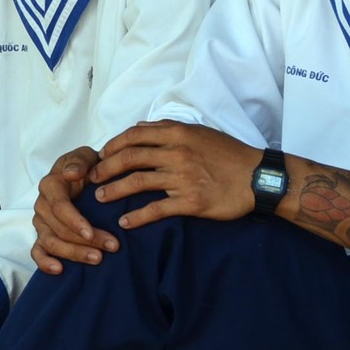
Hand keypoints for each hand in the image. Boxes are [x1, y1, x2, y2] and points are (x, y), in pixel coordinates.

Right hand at [31, 146, 116, 272]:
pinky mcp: (42, 235)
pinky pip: (37, 251)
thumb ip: (79, 161)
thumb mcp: (86, 156)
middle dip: (84, 240)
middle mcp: (42, 204)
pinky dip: (44, 262)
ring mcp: (41, 222)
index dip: (74, 221)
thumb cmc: (85, 166)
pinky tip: (59, 269)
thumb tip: (72, 174)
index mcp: (50, 185)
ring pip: (50, 242)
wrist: (81, 175)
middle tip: (111, 247)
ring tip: (97, 259)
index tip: (92, 232)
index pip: (59, 206)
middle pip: (58, 228)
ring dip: (73, 253)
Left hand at [87, 120, 261, 230]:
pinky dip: (137, 216)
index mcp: (177, 133)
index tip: (101, 155)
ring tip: (101, 197)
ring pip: (137, 183)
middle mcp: (176, 153)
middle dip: (106, 168)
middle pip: (130, 158)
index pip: (134, 136)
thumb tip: (140, 127)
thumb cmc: (229, 153)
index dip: (113, 146)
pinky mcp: (190, 202)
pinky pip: (156, 209)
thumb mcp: (199, 132)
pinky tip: (125, 222)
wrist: (257, 177)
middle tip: (93, 178)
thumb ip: (169, 129)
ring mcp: (182, 178)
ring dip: (114, 191)